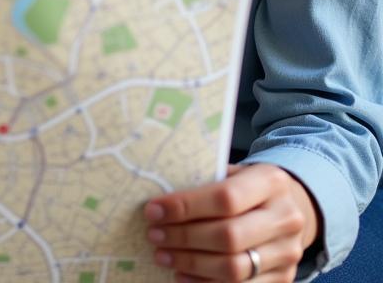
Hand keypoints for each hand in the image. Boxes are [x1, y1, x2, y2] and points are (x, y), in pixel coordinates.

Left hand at [143, 163, 319, 281]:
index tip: (153, 211)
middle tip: (154, 235)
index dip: (185, 207)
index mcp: (270, 182)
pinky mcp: (284, 278)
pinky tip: (182, 274)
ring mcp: (288, 253)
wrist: (292, 207)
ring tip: (162, 255)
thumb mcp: (233, 172)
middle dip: (184, 237)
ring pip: (234, 268)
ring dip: (191, 263)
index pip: (224, 198)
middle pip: (229, 236)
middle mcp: (286, 219)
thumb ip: (205, 183)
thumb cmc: (248, 186)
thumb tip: (160, 202)